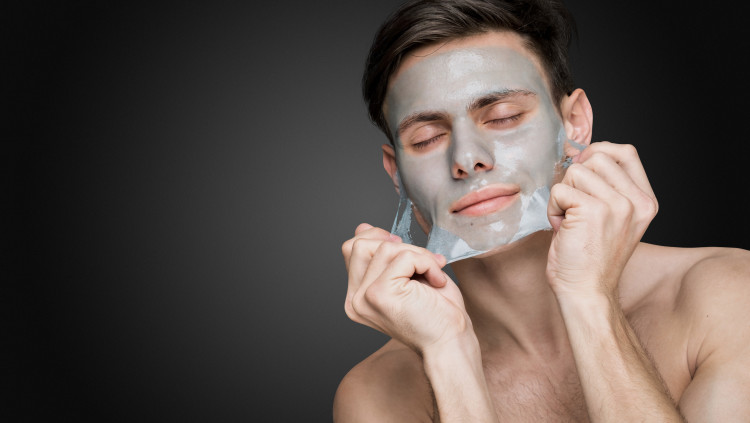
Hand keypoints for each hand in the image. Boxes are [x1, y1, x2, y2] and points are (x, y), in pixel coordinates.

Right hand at [342, 223, 470, 353]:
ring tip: (433, 275)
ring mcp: (364, 298)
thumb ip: (380, 255)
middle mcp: (355, 300)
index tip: (407, 256)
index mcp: (357, 297)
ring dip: (418, 256)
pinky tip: (436, 282)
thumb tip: (362, 227)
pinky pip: (404, 257)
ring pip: (385, 247)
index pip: (352, 249)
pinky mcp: (380, 294)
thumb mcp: (405, 276)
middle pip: (360, 244)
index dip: (380, 240)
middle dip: (400, 246)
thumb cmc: (436, 313)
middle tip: (423, 264)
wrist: (451, 343)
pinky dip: (426, 263)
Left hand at [546, 142, 657, 296]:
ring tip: (570, 222)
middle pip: (597, 156)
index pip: (626, 152)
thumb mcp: (610, 217)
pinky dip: (553, 208)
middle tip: (574, 209)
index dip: (598, 152)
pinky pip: (560, 189)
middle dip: (575, 179)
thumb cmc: (589, 258)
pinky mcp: (594, 210)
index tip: (582, 172)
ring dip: (563, 196)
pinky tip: (562, 229)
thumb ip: (605, 186)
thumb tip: (576, 152)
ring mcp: (618, 205)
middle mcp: (637, 201)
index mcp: (645, 201)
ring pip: (575, 171)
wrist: (586, 292)